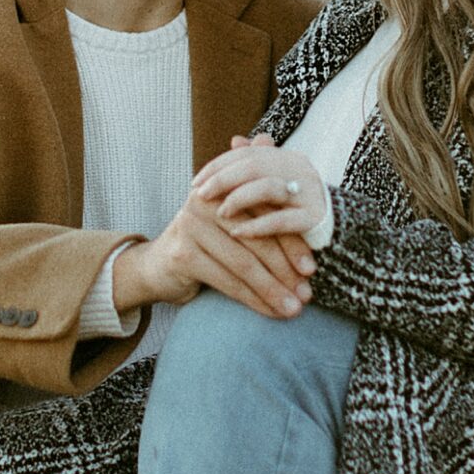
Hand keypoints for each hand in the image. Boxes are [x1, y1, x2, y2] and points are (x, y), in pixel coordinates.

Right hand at [112, 196, 315, 321]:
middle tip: (307, 294)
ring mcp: (192, 225)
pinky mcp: (184, 253)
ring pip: (244, 263)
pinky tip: (270, 312)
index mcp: (225, 186)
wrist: (161, 266)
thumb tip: (279, 161)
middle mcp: (206, 200)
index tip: (312, 269)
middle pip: (258, 239)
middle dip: (286, 270)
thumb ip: (263, 206)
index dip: (292, 242)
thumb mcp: (235, 222)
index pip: (267, 214)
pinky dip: (253, 299)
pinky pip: (228, 280)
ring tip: (294, 308)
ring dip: (273, 289)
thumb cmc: (208, 243)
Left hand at [190, 133, 327, 240]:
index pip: (248, 154)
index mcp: (289, 158)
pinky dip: (256, 226)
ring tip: (220, 212)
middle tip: (199, 195)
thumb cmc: (298, 210)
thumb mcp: (276, 185)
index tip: (196, 181)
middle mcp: (301, 170)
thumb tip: (234, 140)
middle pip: (255, 166)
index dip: (219, 165)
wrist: (341, 235)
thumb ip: (255, 165)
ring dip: (238, 199)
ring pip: (268, 188)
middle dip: (223, 180)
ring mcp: (310, 193)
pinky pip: (282, 220)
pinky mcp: (315, 219)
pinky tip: (236, 233)